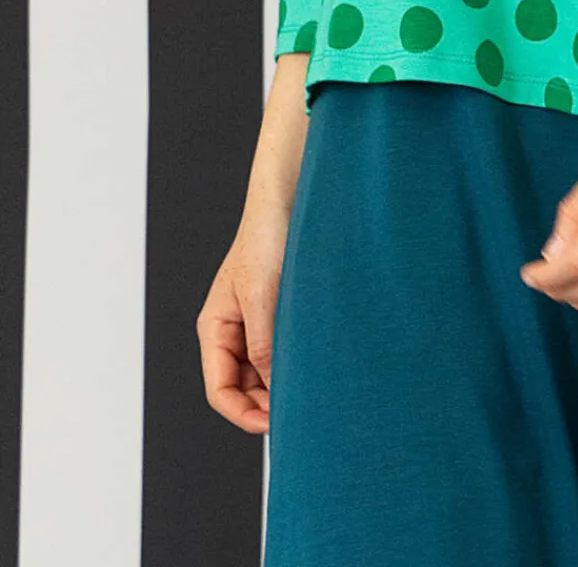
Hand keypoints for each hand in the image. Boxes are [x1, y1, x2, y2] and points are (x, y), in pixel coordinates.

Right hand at [195, 210, 289, 433]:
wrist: (287, 202)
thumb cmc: (266, 241)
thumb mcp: (262, 296)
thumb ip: (263, 343)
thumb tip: (273, 389)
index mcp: (215, 329)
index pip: (219, 389)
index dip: (242, 414)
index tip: (273, 424)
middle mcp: (231, 332)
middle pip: (241, 387)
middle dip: (265, 405)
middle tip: (299, 413)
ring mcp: (253, 324)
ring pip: (262, 373)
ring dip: (280, 386)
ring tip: (308, 392)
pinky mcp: (276, 314)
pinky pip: (278, 352)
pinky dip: (291, 364)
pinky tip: (312, 368)